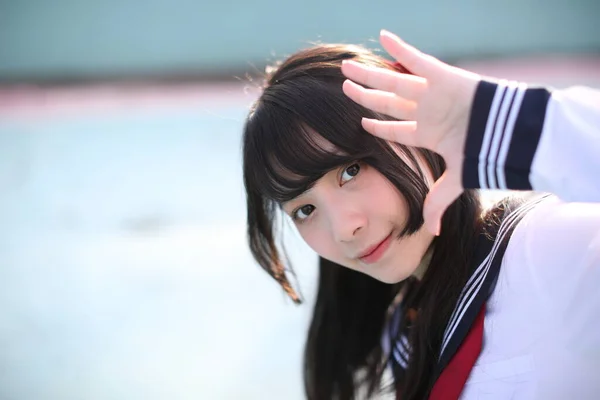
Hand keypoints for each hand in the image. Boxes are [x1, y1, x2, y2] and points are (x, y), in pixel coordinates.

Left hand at [341, 30, 480, 235]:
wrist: (506, 134)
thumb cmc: (484, 156)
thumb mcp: (456, 181)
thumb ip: (438, 201)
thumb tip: (432, 232)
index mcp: (428, 135)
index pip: (397, 130)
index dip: (379, 127)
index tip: (362, 124)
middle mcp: (426, 112)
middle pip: (387, 103)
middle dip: (365, 95)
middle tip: (345, 86)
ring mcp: (431, 94)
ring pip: (392, 82)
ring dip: (369, 73)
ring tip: (346, 66)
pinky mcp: (441, 75)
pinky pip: (416, 58)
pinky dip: (399, 48)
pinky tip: (382, 36)